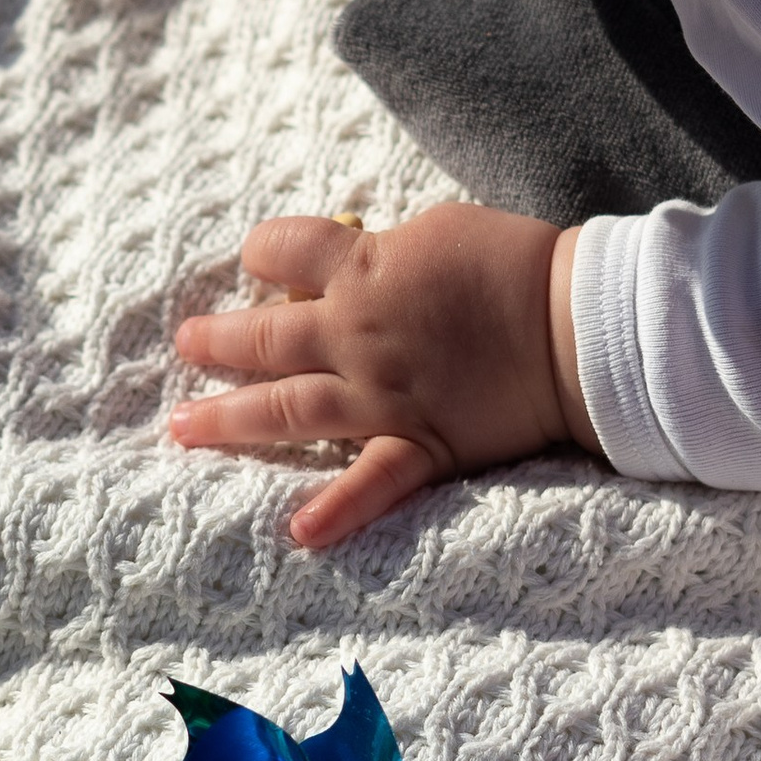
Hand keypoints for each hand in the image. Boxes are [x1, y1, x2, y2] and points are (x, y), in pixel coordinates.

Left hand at [170, 204, 600, 545]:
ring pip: (289, 409)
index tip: (256, 259)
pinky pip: (372, 483)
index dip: (265, 251)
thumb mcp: (439, 229)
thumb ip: (385, 250)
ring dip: (230, 419)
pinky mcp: (422, 444)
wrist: (576, 325)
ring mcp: (383, 396)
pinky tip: (298, 530)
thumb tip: (352, 258)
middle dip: (218, 341)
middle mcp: (357, 335)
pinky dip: (337, 510)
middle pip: (266, 337)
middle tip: (187, 345)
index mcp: (363, 271)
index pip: (286, 250)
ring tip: (184, 426)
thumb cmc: (517, 263)